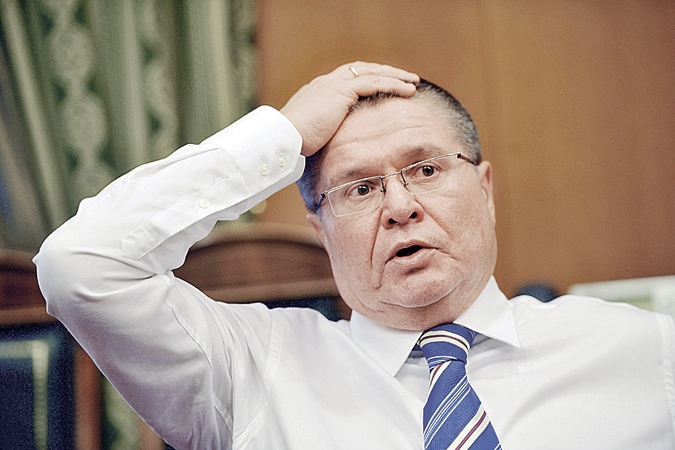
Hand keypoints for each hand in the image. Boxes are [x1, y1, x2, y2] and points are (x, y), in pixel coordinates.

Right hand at [280, 62, 418, 156]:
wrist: (282, 138)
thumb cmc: (292, 144)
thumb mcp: (311, 136)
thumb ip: (322, 134)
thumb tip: (327, 147)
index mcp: (319, 91)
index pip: (348, 78)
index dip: (368, 79)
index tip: (382, 84)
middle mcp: (327, 82)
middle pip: (363, 69)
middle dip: (385, 72)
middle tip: (404, 78)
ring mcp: (334, 84)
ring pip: (373, 72)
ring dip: (395, 76)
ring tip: (413, 82)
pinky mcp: (341, 90)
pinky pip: (375, 82)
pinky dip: (394, 84)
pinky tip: (408, 90)